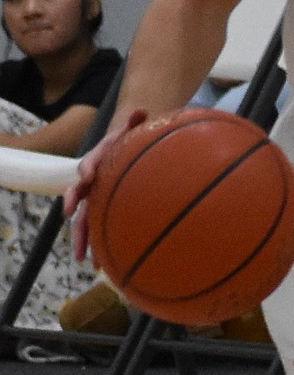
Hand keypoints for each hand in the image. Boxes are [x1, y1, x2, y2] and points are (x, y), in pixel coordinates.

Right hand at [65, 108, 147, 261]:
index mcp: (100, 160)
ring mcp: (96, 199)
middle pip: (78, 193)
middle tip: (70, 214)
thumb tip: (142, 110)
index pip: (90, 161)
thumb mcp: (136, 129)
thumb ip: (137, 121)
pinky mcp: (102, 212)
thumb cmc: (133, 142)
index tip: (87, 175)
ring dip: (81, 237)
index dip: (88, 166)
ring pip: (84, 219)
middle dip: (73, 203)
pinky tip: (99, 265)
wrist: (129, 151)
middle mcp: (93, 181)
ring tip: (83, 258)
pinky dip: (97, 247)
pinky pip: (97, 230)